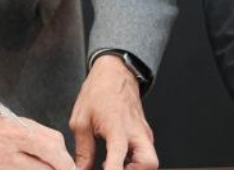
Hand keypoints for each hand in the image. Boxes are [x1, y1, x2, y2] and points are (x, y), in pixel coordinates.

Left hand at [69, 54, 156, 169]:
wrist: (116, 72)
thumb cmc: (98, 92)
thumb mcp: (81, 120)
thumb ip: (83, 150)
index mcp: (116, 127)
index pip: (118, 158)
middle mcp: (135, 132)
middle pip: (149, 163)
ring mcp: (143, 133)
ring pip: (151, 160)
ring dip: (135, 168)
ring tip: (114, 166)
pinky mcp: (145, 133)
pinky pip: (147, 153)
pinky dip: (136, 162)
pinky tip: (119, 161)